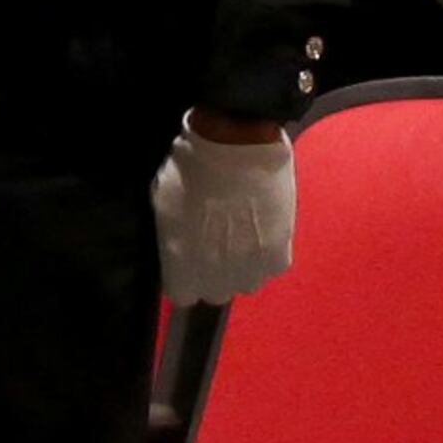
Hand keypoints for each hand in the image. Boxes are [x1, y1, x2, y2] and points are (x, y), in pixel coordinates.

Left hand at [153, 112, 295, 304]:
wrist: (235, 147)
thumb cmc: (188, 169)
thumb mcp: (162, 204)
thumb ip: (171, 240)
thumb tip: (179, 252)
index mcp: (181, 262)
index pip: (181, 295)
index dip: (182, 278)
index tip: (184, 263)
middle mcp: (216, 274)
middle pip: (214, 292)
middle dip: (210, 275)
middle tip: (211, 246)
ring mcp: (250, 268)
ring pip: (245, 283)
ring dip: (240, 267)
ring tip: (237, 235)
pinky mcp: (279, 255)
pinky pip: (270, 268)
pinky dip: (265, 255)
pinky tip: (258, 230)